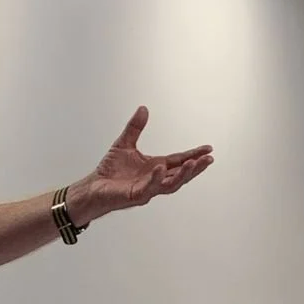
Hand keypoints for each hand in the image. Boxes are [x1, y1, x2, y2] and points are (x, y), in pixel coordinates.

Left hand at [69, 106, 212, 224]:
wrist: (94, 187)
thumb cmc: (110, 171)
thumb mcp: (124, 143)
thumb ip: (135, 127)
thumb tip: (143, 109)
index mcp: (156, 168)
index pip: (179, 160)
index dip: (194, 155)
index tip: (208, 149)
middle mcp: (155, 179)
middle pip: (181, 174)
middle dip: (196, 167)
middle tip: (209, 159)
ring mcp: (147, 189)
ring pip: (171, 184)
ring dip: (183, 175)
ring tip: (193, 164)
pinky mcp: (136, 195)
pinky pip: (149, 188)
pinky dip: (156, 179)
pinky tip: (161, 168)